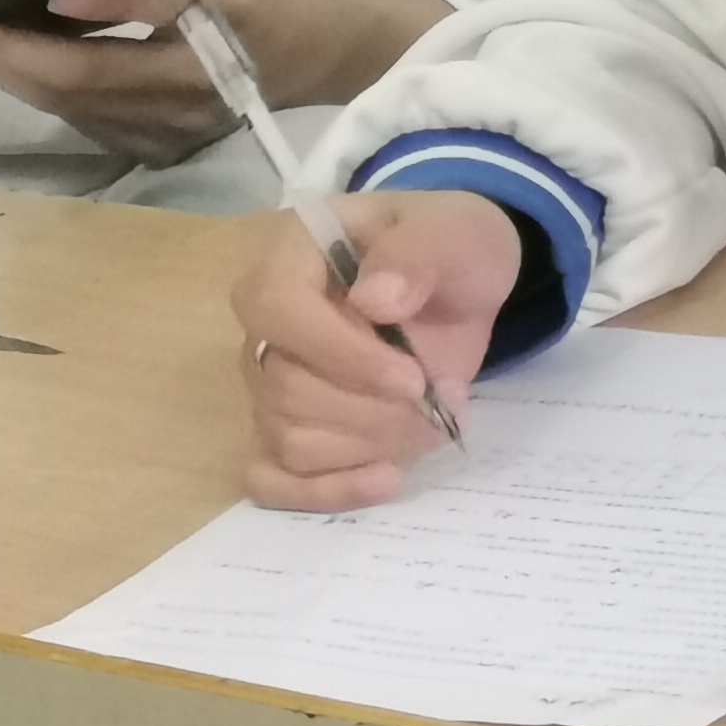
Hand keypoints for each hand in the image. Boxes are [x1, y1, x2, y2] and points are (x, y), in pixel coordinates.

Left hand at [0, 0, 450, 163]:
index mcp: (234, 7)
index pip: (173, 7)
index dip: (117, 1)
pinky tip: (0, 62)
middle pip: (100, 73)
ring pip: (83, 104)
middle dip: (16, 55)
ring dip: (13, 76)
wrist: (300, 52)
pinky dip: (38, 90)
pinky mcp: (161, 143)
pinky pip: (86, 118)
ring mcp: (180, 119)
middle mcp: (205, 74)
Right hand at [232, 189, 521, 509]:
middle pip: (286, 387)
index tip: (413, 378)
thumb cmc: (448, 248)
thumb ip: (415, 254)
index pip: (276, 309)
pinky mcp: (287, 427)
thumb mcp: (452, 233)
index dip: (341, 355)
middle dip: (374, 410)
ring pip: (288, 438)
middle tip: (437, 400)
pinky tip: (384, 480)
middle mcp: (264, 321)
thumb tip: (373, 301)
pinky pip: (273, 478)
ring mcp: (270, 379)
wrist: (461, 285)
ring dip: (369, 446)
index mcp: (288, 252)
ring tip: (430, 423)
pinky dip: (325, 491)